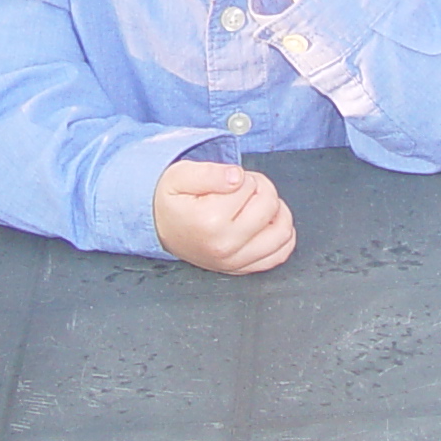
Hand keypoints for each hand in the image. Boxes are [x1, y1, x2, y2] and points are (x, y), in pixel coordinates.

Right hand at [154, 159, 295, 272]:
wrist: (158, 227)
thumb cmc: (171, 201)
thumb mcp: (181, 175)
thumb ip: (211, 173)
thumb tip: (238, 177)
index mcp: (210, 221)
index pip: (251, 186)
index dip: (243, 176)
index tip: (227, 182)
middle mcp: (225, 246)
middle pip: (270, 205)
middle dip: (260, 188)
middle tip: (241, 189)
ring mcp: (235, 261)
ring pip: (282, 231)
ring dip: (276, 211)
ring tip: (256, 205)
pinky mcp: (241, 268)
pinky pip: (279, 254)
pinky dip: (281, 236)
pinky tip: (267, 224)